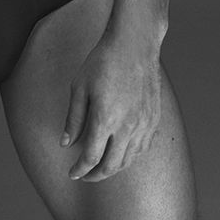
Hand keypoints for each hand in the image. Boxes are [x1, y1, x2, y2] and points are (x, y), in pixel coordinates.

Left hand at [61, 28, 161, 181]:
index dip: (80, 169)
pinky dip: (131, 157)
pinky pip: (143, 148)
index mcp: (105, 119)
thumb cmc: (103, 61)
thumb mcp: (80, 87)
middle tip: (85, 175)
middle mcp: (127, 127)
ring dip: (114, 168)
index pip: (91, 157)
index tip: (72, 173)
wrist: (134, 44)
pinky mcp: (154, 118)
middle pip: (112, 166)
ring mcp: (143, 124)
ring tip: (102, 167)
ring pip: (129, 160)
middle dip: (96, 175)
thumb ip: (74, 119)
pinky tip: (122, 153)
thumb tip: (66, 144)